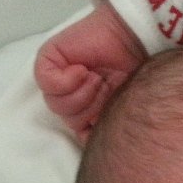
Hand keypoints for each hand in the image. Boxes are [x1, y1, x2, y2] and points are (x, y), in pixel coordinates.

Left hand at [34, 2, 145, 143]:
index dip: (93, 129)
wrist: (134, 40)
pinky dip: (67, 79)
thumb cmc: (135, 72)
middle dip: (91, 109)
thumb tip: (92, 141)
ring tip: (96, 77)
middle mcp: (73, 95)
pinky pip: (47, 83)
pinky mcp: (48, 60)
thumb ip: (106, 127)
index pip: (81, 133)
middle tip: (105, 88)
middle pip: (70, 121)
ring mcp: (58, 78)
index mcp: (91, 108)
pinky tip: (82, 69)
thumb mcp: (125, 107)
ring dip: (82, 94)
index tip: (108, 114)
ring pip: (57, 105)